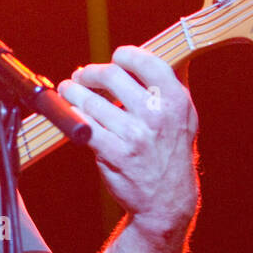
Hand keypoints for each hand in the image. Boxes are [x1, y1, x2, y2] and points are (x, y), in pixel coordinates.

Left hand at [57, 46, 198, 236]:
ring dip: (73, 92)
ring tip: (68, 89)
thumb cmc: (171, 151)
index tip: (114, 59)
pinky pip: (84, 126)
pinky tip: (70, 111)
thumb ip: (170, 85)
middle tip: (80, 75)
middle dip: (90, 73)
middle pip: (112, 76)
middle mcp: (156, 115)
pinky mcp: (113, 153)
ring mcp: (134, 135)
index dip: (124, 55)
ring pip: (91, 101)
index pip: (146, 61)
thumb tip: (154, 53)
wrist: (166, 199)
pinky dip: (73, 115)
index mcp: (176, 100)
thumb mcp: (184, 116)